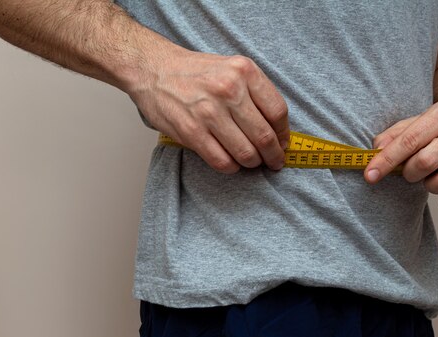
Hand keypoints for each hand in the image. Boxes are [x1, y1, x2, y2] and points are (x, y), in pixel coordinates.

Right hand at [128, 45, 288, 173]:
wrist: (153, 69)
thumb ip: (255, 92)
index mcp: (244, 71)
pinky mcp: (191, 131)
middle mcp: (229, 90)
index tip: (283, 144)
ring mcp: (209, 112)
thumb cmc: (195, 72)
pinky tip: (231, 162)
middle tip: (274, 162)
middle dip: (273, 156)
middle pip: (264, 136)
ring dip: (252, 163)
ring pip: (245, 153)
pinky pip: (222, 161)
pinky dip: (231, 168)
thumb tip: (277, 128)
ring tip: (251, 161)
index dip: (284, 134)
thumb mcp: (232, 68)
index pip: (277, 112)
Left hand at [364, 101, 437, 210]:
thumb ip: (391, 137)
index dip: (386, 161)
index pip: (409, 141)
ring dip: (428, 186)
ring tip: (431, 175)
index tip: (370, 175)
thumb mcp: (413, 122)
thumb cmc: (437, 126)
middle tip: (411, 170)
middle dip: (409, 172)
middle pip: (425, 163)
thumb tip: (376, 152)